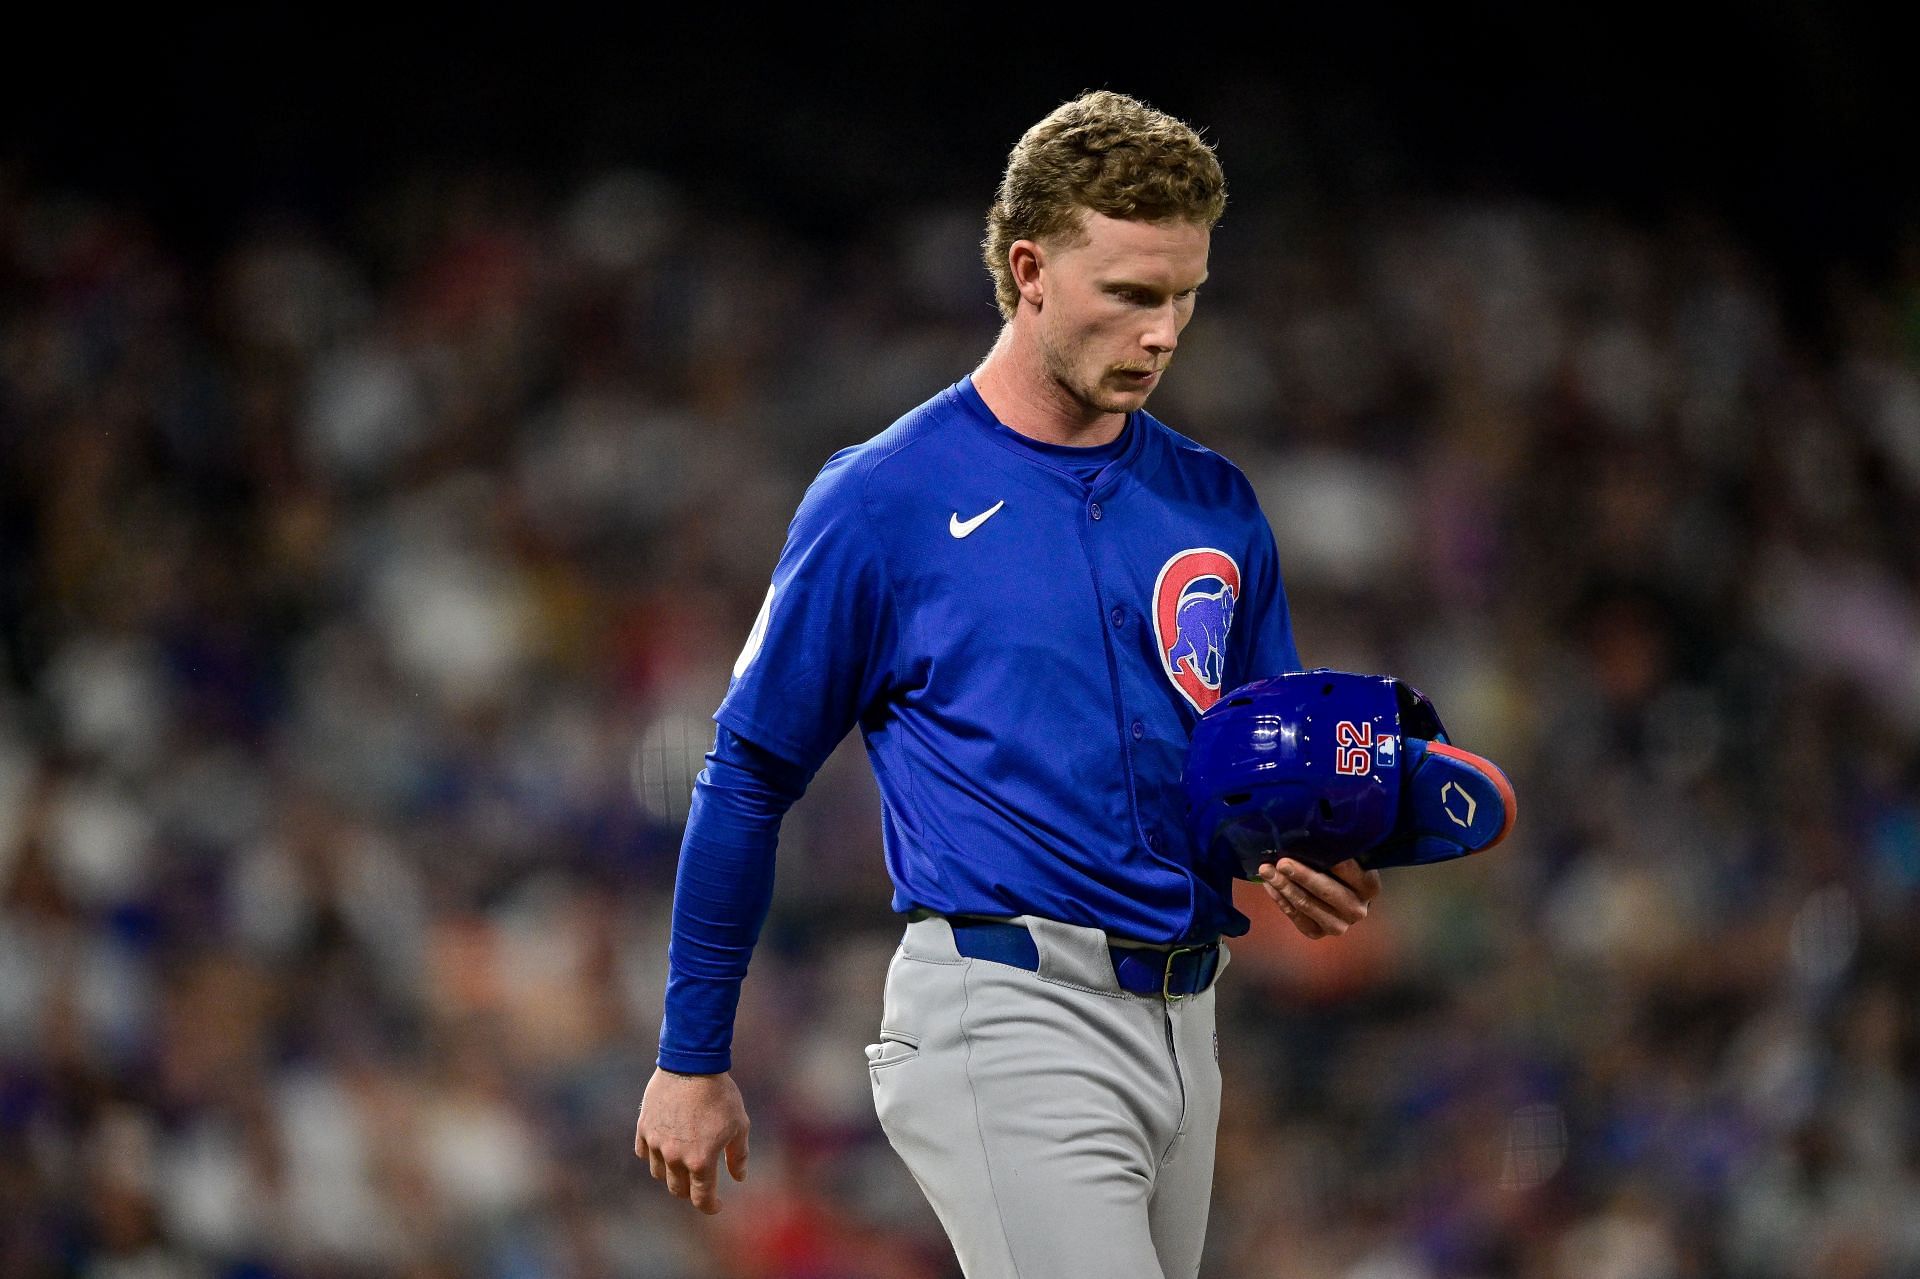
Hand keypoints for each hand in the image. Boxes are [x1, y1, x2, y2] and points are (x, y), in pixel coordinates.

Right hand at [634, 1068, 749, 1214]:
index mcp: (701, 1161)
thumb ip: (738, 1156)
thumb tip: (739, 1178)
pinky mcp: (644, 1128)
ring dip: (671, 1173)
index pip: (701, 1198)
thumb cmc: (721, 1095)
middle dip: (691, 1190)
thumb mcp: (739, 1125)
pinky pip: (644, 1152)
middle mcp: (675, 1157)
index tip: (716, 1205)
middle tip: (700, 1183)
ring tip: (682, 1163)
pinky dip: (653, 1155)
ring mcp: (656, 1143)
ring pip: (659, 1173)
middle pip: (678, 1189)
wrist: (692, 1064)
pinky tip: (664, 1147)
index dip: (710, 1206)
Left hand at [1256, 857, 1380, 939]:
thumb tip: (1313, 833)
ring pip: (1307, 905)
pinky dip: (1280, 899)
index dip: (1326, 858)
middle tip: (1281, 862)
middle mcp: (1358, 910)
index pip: (1346, 870)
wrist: (1345, 898)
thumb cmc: (1343, 871)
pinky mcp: (1318, 933)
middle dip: (1301, 875)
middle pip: (1326, 891)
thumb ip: (1337, 850)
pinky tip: (1268, 885)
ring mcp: (1338, 925)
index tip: (1305, 845)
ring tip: (1266, 870)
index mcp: (1369, 887)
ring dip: (1284, 886)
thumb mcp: (1348, 857)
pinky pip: (1295, 916)